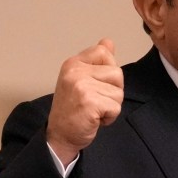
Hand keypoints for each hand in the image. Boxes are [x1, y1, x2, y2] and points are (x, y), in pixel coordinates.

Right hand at [46, 38, 123, 164]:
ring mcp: (82, 86)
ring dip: (111, 105)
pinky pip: (116, 107)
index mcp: (73, 63)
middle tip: (95, 101)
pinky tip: (95, 119)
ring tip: (94, 110)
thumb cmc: (72, 109)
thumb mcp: (80, 79)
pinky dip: (109, 117)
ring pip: (118, 92)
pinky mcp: (90, 102)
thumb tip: (108, 41)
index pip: (104, 51)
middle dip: (112, 91)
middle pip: (117, 73)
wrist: (59, 135)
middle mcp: (75, 71)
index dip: (108, 71)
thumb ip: (96, 61)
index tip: (97, 84)